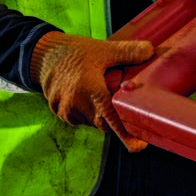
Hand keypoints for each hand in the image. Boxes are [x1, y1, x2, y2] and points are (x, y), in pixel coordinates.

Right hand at [30, 32, 153, 151]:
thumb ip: (128, 52)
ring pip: (93, 121)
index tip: (139, 146)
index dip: (125, 133)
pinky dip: (88, 110)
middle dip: (115, 117)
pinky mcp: (59, 114)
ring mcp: (66, 111)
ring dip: (100, 112)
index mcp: (90, 88)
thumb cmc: (75, 51)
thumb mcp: (103, 49)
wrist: (44, 55)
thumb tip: (150, 50)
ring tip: (98, 89)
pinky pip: (81, 118)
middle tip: (122, 103)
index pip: (111, 117)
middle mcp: (76, 104)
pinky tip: (86, 94)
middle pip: (104, 122)